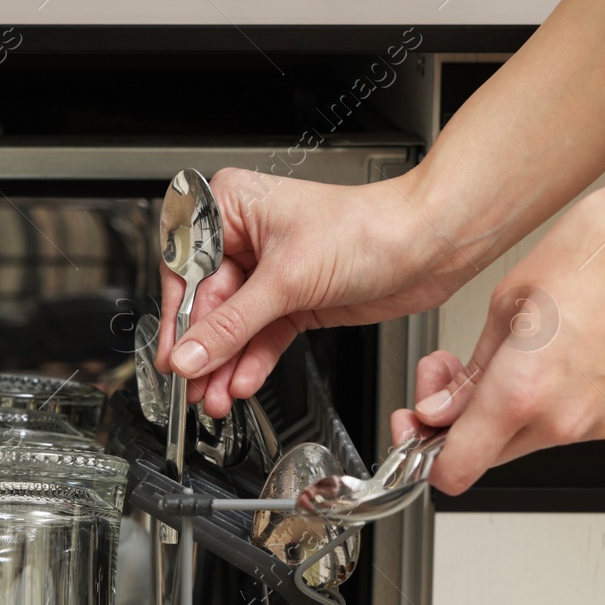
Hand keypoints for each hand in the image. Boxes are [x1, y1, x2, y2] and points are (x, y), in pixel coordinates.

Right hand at [156, 168, 473, 416]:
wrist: (429, 245)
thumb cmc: (370, 227)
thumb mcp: (288, 280)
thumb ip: (232, 325)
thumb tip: (190, 355)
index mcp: (232, 208)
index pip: (186, 270)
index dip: (180, 317)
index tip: (175, 355)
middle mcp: (246, 238)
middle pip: (208, 305)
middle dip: (205, 351)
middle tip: (194, 386)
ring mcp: (270, 272)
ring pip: (234, 327)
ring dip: (226, 366)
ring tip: (216, 396)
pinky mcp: (293, 300)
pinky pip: (261, 337)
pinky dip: (252, 362)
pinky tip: (243, 382)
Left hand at [392, 174, 604, 494]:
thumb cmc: (601, 248)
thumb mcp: (507, 303)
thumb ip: (468, 374)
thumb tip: (439, 410)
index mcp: (524, 394)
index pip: (454, 470)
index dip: (423, 452)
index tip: (419, 424)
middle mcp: (565, 420)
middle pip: (485, 456)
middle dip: (458, 423)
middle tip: (452, 376)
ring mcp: (601, 420)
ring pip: (524, 440)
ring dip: (500, 410)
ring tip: (504, 353)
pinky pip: (564, 422)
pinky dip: (541, 401)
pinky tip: (542, 356)